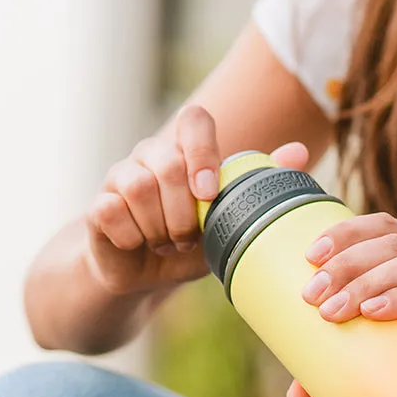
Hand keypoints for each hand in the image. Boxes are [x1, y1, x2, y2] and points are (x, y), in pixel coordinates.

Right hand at [85, 104, 307, 295]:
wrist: (148, 276)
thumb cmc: (193, 242)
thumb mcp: (231, 218)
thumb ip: (261, 184)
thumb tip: (298, 151)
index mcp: (187, 152)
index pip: (195, 120)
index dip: (202, 152)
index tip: (210, 192)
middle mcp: (151, 155)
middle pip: (167, 162)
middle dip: (183, 210)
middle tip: (189, 236)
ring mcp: (120, 176)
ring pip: (137, 186)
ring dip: (159, 227)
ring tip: (166, 243)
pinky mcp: (98, 204)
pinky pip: (111, 211)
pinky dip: (132, 237)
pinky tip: (139, 244)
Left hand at [285, 212, 396, 396]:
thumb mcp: (390, 363)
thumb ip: (344, 372)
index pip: (384, 226)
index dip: (346, 232)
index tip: (309, 257)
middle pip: (391, 242)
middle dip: (345, 264)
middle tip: (311, 295)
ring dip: (365, 283)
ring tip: (333, 311)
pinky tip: (374, 312)